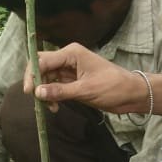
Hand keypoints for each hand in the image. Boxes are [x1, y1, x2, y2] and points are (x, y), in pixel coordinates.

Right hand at [23, 44, 149, 114]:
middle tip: (37, 101)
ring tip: (51, 107)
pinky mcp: (72, 82)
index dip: (33, 75)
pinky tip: (55, 107)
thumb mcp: (86, 90)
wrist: (131, 94)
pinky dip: (52, 96)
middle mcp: (68, 59)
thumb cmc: (113, 87)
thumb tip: (38, 93)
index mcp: (71, 53)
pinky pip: (54, 87)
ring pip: (46, 78)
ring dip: (44, 93)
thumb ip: (60, 91)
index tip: (30, 92)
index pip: (42, 60)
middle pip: (41, 67)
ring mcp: (69, 70)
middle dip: (37, 83)